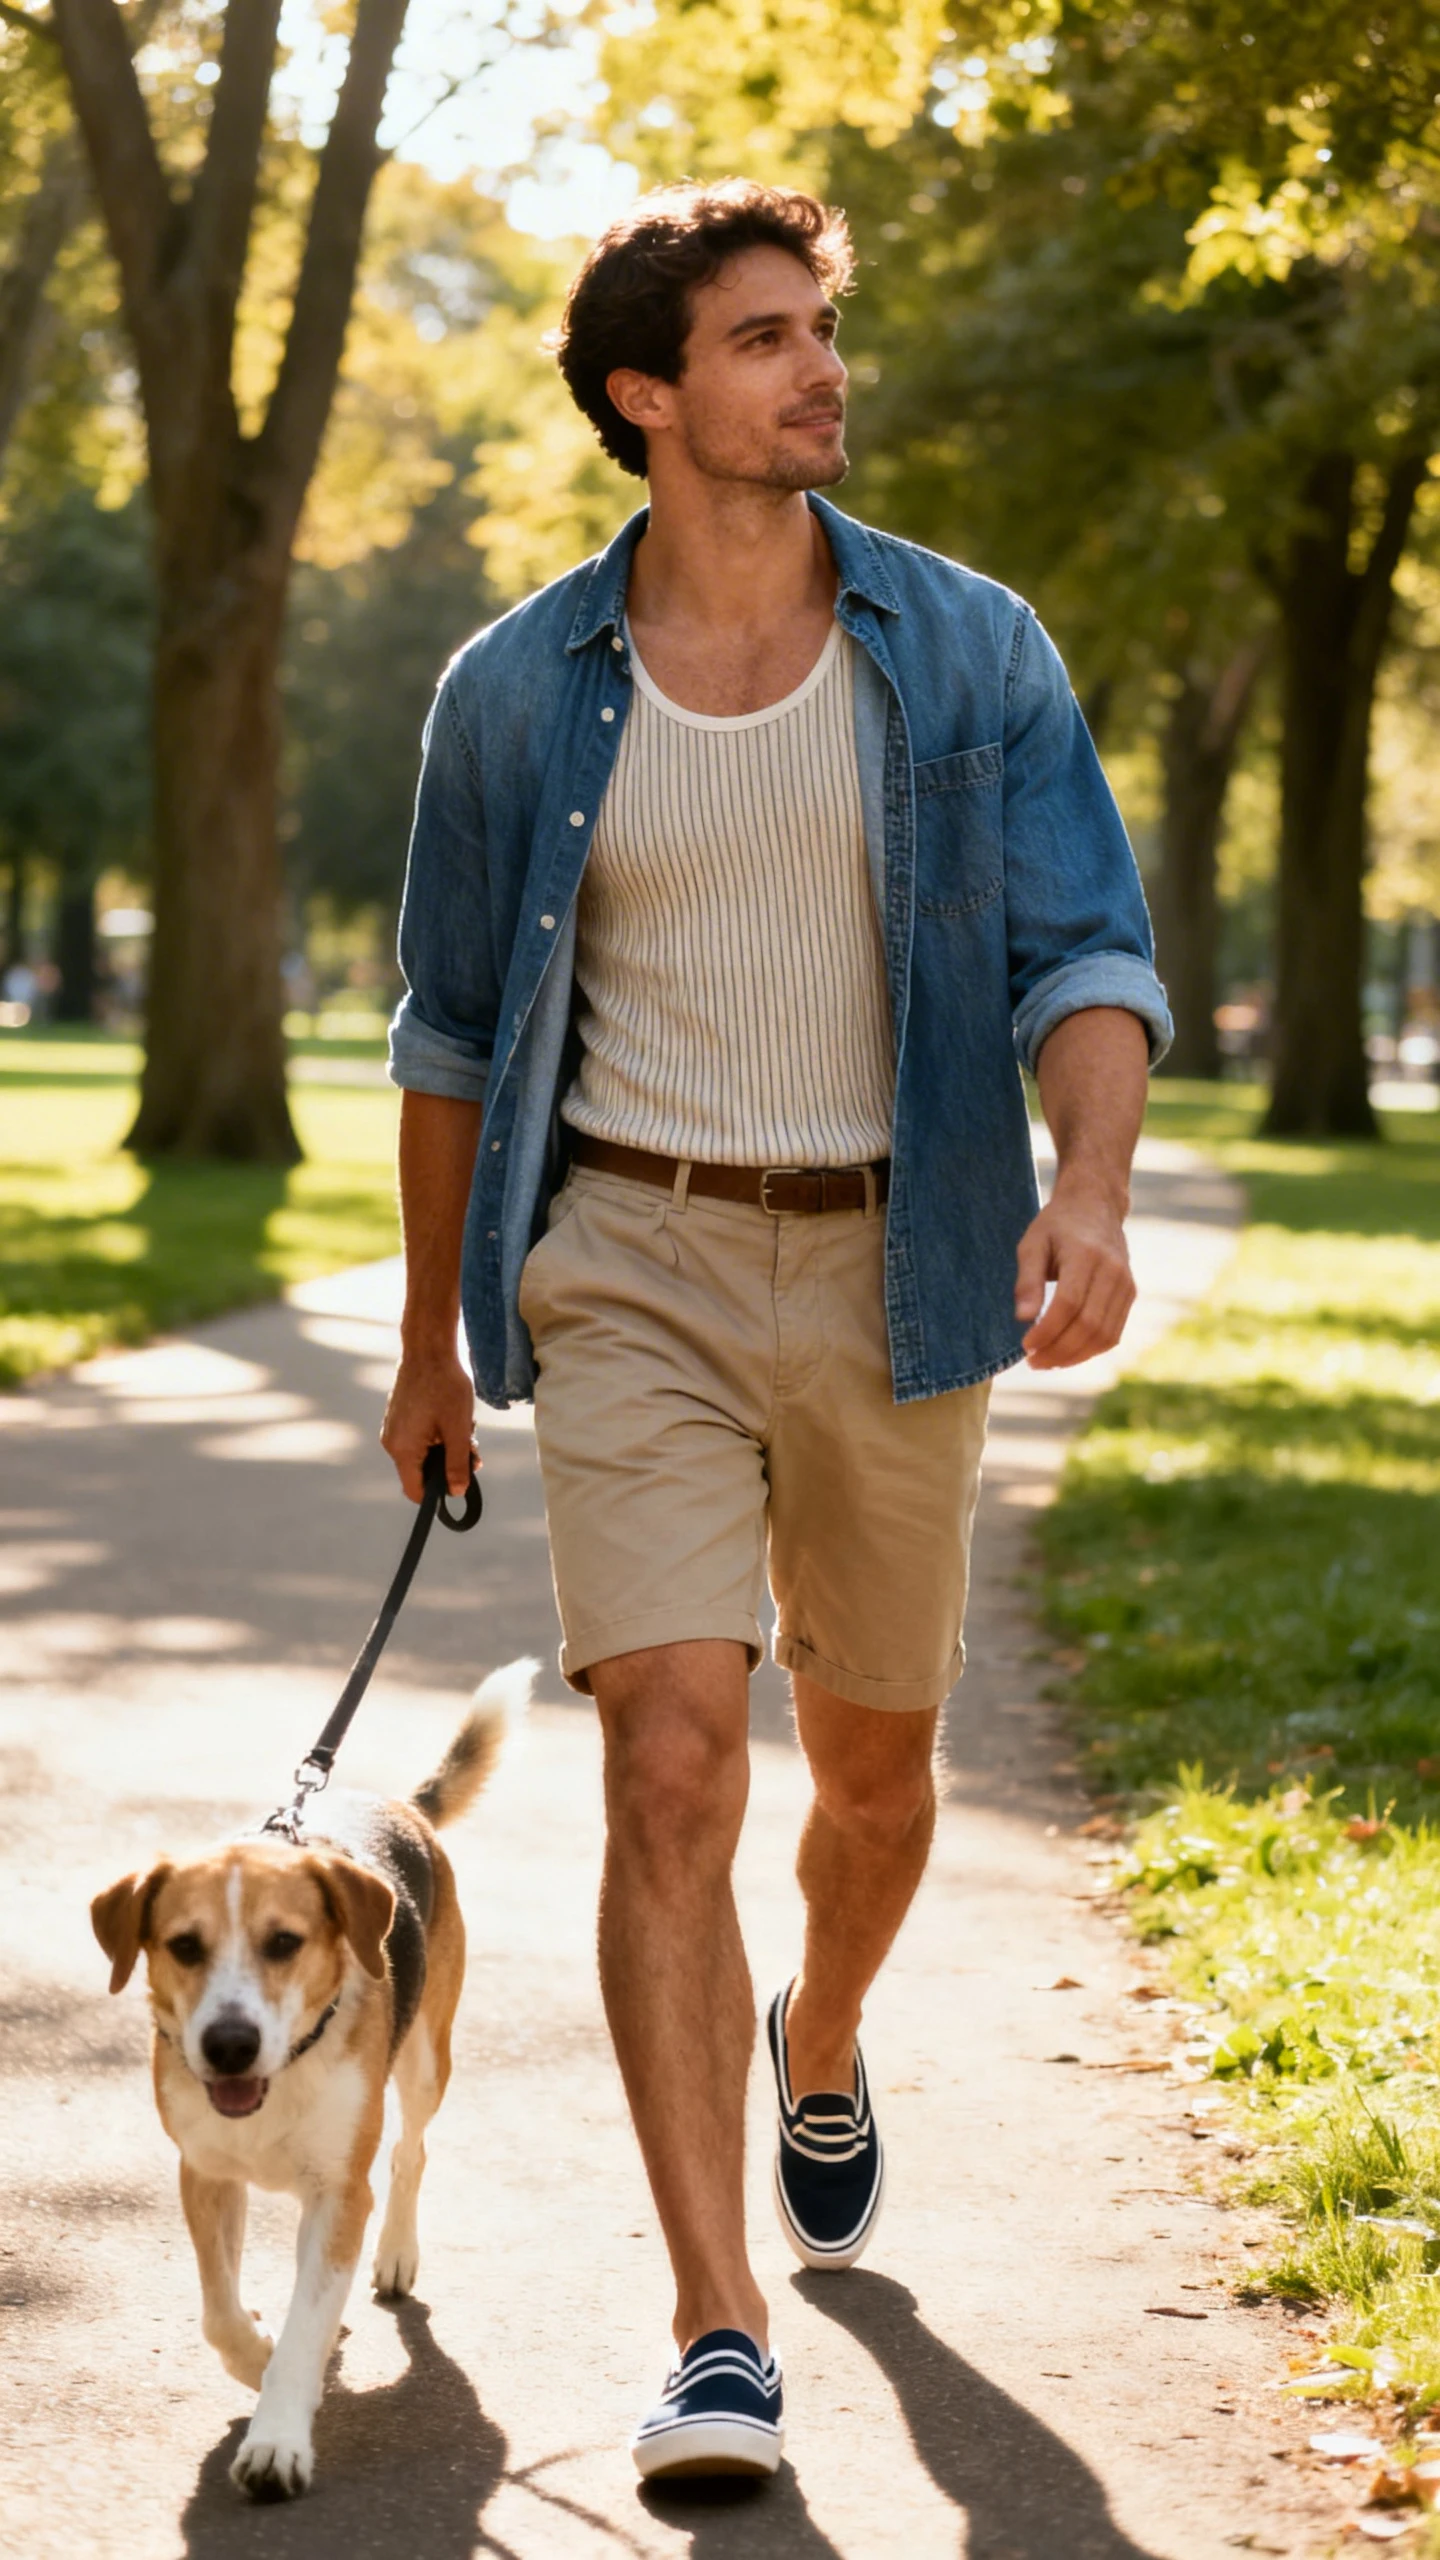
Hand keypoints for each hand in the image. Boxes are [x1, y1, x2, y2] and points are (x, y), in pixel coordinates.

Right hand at [380, 1349, 477, 1501]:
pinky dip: (437, 1434)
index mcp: (402, 1449)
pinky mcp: (399, 1416)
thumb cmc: (445, 1386)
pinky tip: (452, 1417)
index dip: (438, 1494)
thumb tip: (456, 1492)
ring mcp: (393, 1428)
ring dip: (446, 1447)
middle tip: (472, 1449)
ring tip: (465, 1427)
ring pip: (423, 1452)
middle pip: (421, 1471)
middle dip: (448, 1464)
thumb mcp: (458, 1429)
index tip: (460, 1483)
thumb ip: (457, 1463)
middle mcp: (392, 1442)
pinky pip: (418, 1437)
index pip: (415, 1490)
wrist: (428, 1349)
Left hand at [1014, 1178, 1134, 1369]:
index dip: (1047, 1330)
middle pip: (1088, 1324)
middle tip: (1033, 1361)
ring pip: (1104, 1335)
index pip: (1069, 1304)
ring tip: (1047, 1361)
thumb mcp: (1032, 1244)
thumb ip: (1027, 1281)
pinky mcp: (1130, 1294)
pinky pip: (1114, 1333)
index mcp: (1085, 1255)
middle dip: (1059, 1350)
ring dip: (1075, 1356)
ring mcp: (1126, 1284)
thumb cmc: (1057, 1226)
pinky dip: (1091, 1350)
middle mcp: (1112, 1270)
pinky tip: (1068, 1354)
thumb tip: (1022, 1318)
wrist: (1096, 1206)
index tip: (1025, 1345)